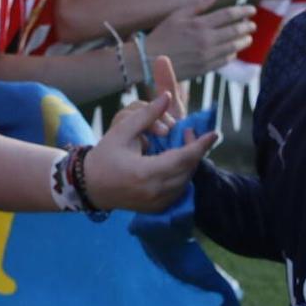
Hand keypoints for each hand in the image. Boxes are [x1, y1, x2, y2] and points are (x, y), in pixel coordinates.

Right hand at [84, 88, 217, 213]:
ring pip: (186, 180)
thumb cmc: (104, 156)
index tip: (215, 133)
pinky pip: (179, 189)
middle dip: (196, 150)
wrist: (90, 187)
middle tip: (192, 132)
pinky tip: (176, 161)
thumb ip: (147, 114)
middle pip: (188, 169)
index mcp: (146, 173)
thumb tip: (167, 96)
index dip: (201, 145)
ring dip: (189, 162)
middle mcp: (155, 192)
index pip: (183, 158)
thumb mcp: (122, 131)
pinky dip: (182, 174)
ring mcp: (157, 203)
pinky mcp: (158, 208)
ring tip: (185, 145)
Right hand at [148, 0, 254, 80]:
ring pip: (232, 46)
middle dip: (246, 26)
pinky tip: (233, 51)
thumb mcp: (176, 15)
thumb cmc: (161, 35)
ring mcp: (207, 55)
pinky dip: (232, 54)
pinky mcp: (205, 68)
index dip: (243, 11)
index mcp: (200, 24)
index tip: (252, 10)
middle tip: (253, 24)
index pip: (228, 15)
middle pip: (234, 31)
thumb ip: (197, 4)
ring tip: (248, 38)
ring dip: (243, 41)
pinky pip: (224, 60)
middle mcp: (206, 40)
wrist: (149, 61)